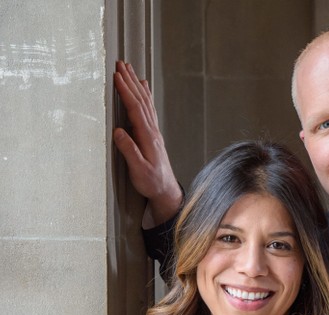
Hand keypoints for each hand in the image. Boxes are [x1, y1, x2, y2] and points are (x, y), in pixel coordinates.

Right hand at [113, 60, 182, 224]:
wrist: (166, 190)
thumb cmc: (151, 183)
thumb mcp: (139, 171)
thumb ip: (129, 151)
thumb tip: (118, 132)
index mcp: (147, 137)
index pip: (135, 109)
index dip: (126, 92)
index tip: (116, 76)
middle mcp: (152, 131)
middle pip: (141, 100)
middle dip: (130, 81)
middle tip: (119, 63)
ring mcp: (154, 131)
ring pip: (145, 102)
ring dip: (136, 84)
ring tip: (128, 68)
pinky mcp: (153, 134)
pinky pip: (149, 109)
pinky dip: (145, 94)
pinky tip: (143, 86)